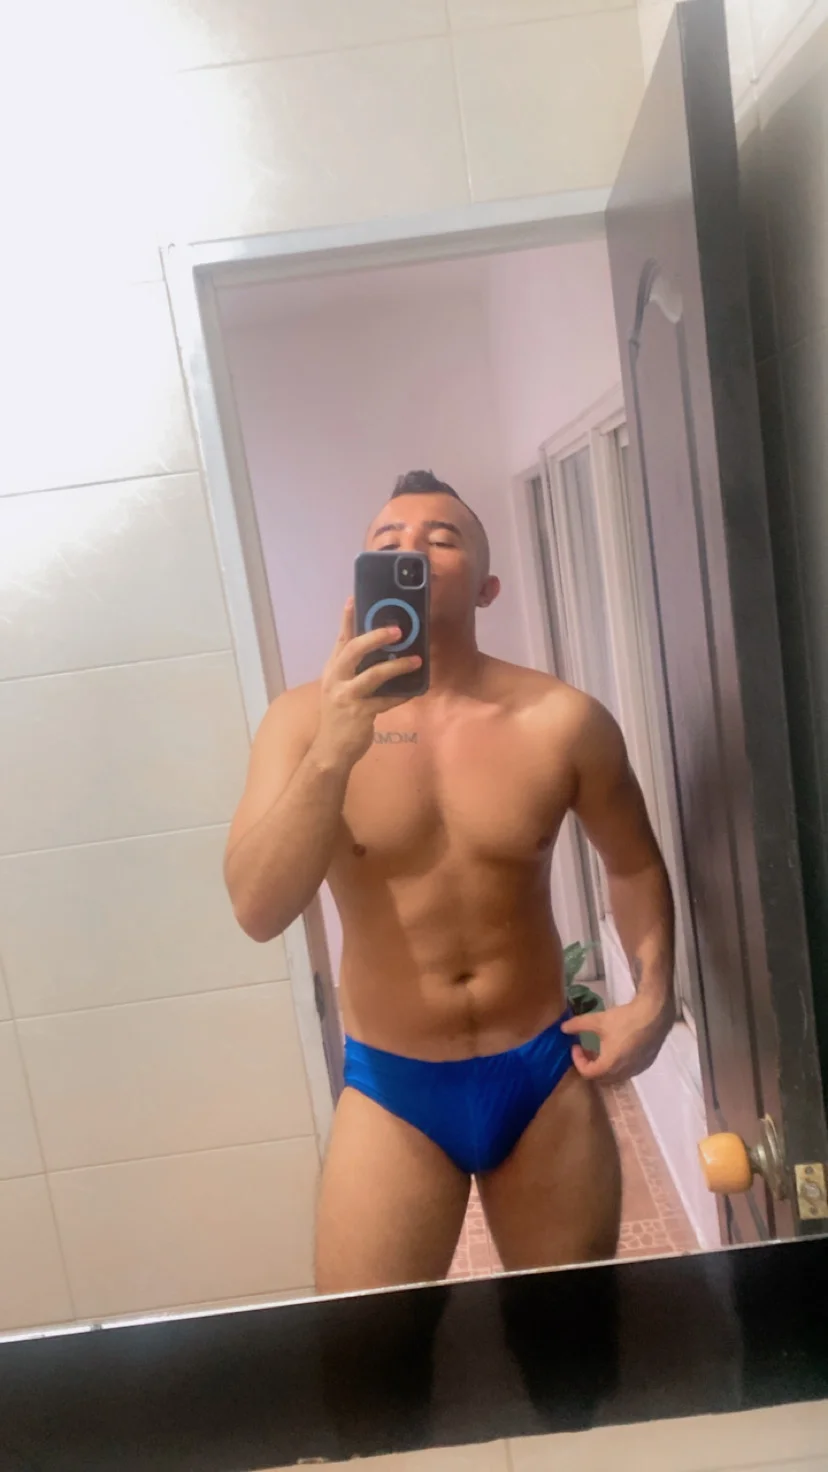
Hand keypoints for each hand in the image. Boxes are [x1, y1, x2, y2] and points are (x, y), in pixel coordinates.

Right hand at [311, 599, 421, 770]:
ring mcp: (346, 697)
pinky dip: (401, 695)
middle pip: (353, 650)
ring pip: (372, 675)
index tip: (354, 599)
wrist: (331, 750)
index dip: (347, 619)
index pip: (340, 640)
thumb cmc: (340, 717)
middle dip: (375, 637)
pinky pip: (386, 701)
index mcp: (332, 670)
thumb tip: (383, 654)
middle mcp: (335, 680)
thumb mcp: (340, 689)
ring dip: (397, 666)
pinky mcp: (359, 714)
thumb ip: (355, 672)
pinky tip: (414, 691)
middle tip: (397, 630)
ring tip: (416, 661)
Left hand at [560, 994, 674, 1083]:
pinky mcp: (646, 1063)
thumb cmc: (624, 1019)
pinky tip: (620, 1046)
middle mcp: (623, 1072)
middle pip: (601, 1077)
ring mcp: (637, 1069)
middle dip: (590, 1065)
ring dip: (605, 1065)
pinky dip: (618, 1064)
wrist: (655, 1014)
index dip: (578, 1060)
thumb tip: (563, 1028)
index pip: (587, 1073)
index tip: (576, 1046)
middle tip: (587, 1049)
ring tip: (602, 1047)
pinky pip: (628, 1070)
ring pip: (615, 1075)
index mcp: (609, 1065)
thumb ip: (578, 1025)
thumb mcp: (598, 1020)